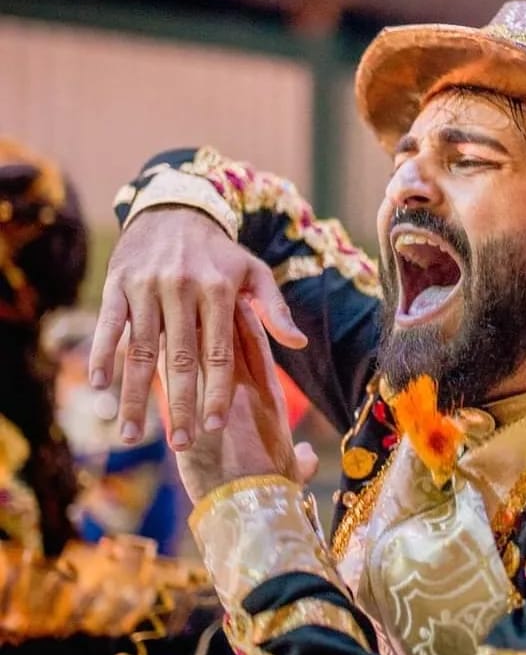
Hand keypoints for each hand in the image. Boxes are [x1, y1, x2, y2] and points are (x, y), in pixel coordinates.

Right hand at [89, 207, 307, 450]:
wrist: (176, 209)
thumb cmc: (221, 253)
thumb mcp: (256, 272)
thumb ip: (275, 309)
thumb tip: (299, 344)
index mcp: (219, 292)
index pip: (219, 354)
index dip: (216, 392)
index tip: (214, 427)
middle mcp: (182, 290)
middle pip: (180, 360)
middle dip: (179, 406)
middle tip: (180, 446)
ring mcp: (146, 287)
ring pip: (140, 349)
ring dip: (134, 394)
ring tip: (128, 434)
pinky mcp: (117, 283)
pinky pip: (108, 324)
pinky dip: (102, 353)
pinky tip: (98, 386)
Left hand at [168, 300, 301, 502]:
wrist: (250, 507)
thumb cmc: (273, 493)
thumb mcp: (291, 477)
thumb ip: (300, 461)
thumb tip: (306, 455)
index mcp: (272, 399)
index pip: (259, 350)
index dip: (249, 323)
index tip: (241, 302)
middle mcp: (247, 388)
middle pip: (230, 337)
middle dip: (218, 308)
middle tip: (207, 284)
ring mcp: (217, 394)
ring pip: (201, 346)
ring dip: (188, 320)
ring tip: (177, 297)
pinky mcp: (189, 403)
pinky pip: (174, 367)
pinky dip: (163, 347)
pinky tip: (150, 332)